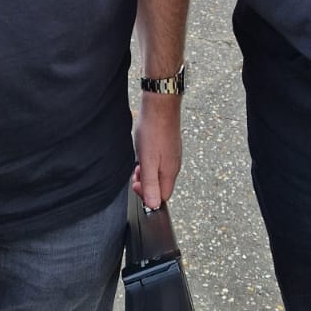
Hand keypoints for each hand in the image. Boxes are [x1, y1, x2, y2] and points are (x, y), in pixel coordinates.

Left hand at [132, 92, 181, 209]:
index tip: (136, 184)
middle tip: (136, 171)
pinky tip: (143, 151)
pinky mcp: (168, 146)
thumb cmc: (154, 130)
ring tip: (139, 160)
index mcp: (170, 172)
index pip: (163, 197)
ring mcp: (172, 155)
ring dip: (147, 172)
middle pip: (161, 185)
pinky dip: (149, 161)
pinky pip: (159, 161)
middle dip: (146, 183)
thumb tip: (153, 204)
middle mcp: (174, 165)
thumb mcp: (148, 161)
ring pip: (159, 173)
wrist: (160, 105)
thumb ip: (150, 184)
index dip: (147, 196)